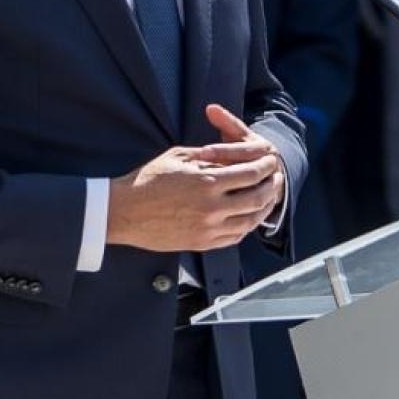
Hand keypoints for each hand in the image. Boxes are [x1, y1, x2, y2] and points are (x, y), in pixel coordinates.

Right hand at [107, 105, 283, 252]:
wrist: (123, 212)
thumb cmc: (148, 180)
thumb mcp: (180, 156)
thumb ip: (210, 157)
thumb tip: (233, 156)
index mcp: (207, 182)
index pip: (251, 174)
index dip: (265, 166)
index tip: (269, 160)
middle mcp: (212, 208)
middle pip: (257, 198)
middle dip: (271, 186)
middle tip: (275, 178)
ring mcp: (208, 229)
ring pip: (250, 221)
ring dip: (264, 208)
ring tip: (267, 197)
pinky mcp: (201, 243)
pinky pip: (235, 237)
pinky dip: (247, 226)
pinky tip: (249, 217)